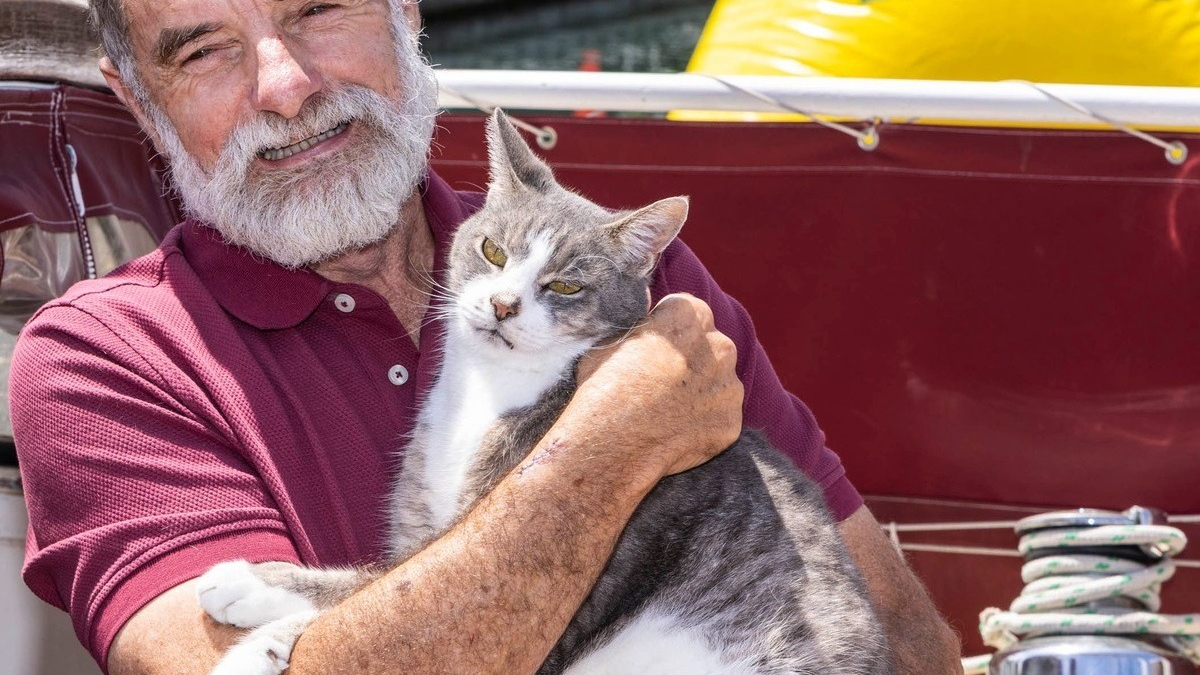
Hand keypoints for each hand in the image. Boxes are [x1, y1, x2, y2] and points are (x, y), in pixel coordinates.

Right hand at [573, 293, 742, 479]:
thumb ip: (640, 320)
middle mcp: (720, 346)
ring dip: (700, 392)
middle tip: (660, 381)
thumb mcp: (611, 338)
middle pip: (710, 346)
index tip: (652, 349)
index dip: (668, 330)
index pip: (687, 312)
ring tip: (666, 410)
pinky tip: (676, 431)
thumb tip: (647, 297)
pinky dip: (704, 424)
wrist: (613, 442)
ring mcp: (730, 387)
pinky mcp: (731, 422)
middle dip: (691, 359)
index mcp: (690, 316)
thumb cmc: (605, 386)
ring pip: (718, 383)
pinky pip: (720, 417)